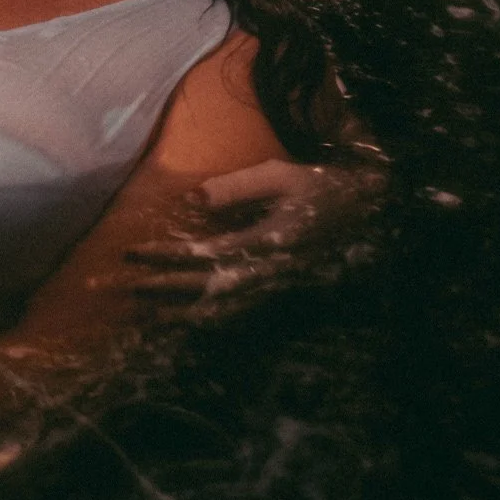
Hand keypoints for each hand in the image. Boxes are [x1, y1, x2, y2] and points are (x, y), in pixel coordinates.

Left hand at [119, 154, 385, 315]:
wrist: (376, 214)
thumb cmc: (324, 187)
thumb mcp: (281, 176)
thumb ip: (238, 188)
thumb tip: (195, 199)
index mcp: (266, 243)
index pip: (203, 254)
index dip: (165, 256)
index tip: (131, 254)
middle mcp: (269, 274)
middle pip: (205, 289)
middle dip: (161, 290)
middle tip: (123, 289)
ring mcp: (279, 291)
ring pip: (222, 312)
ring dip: (182, 314)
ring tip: (146, 316)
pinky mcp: (285, 298)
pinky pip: (242, 317)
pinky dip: (212, 322)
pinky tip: (188, 322)